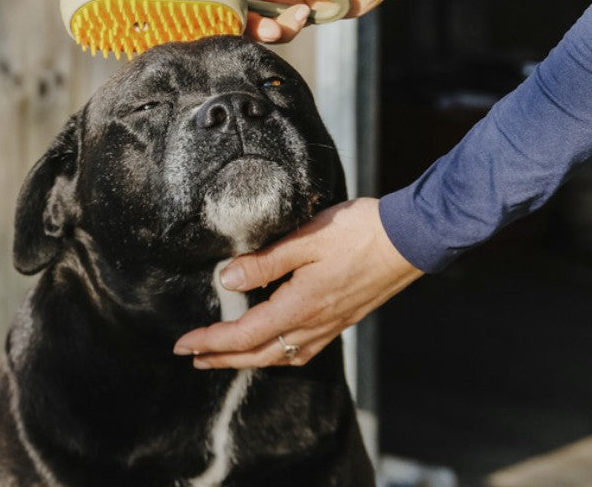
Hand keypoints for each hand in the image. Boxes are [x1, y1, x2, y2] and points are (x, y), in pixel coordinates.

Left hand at [172, 198, 422, 368]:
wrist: (408, 239)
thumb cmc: (358, 232)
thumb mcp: (306, 239)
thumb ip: (264, 261)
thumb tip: (226, 280)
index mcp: (300, 306)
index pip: (243, 335)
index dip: (210, 342)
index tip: (183, 344)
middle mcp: (314, 325)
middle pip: (258, 354)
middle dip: (222, 358)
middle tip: (193, 357)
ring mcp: (331, 325)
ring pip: (280, 356)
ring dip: (248, 359)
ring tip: (225, 355)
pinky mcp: (343, 318)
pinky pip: (302, 350)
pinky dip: (278, 353)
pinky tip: (274, 345)